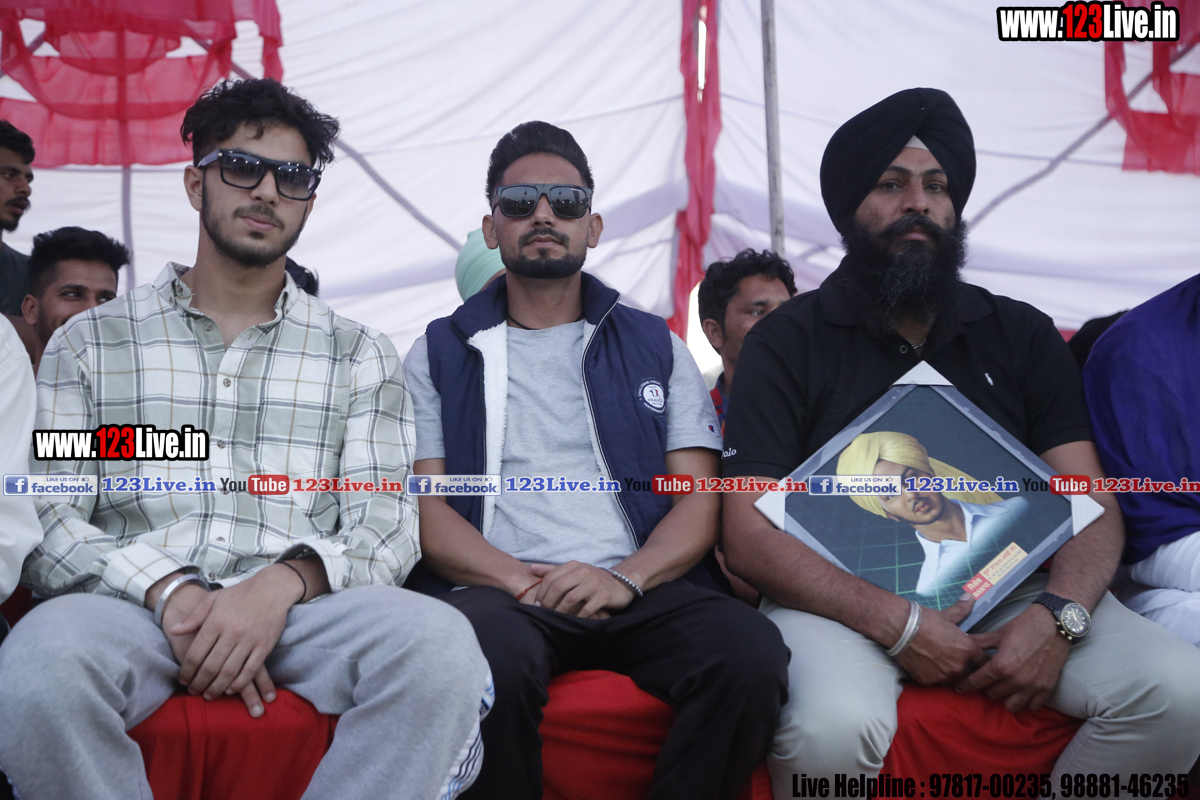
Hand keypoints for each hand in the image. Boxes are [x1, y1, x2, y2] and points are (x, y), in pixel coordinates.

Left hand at [171, 564, 301, 715]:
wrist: (272, 589)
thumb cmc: (240, 594)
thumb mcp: (213, 599)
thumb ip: (193, 617)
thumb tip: (174, 630)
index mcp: (215, 622)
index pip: (195, 654)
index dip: (186, 671)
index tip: (183, 680)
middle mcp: (231, 632)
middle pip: (210, 667)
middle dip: (199, 683)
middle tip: (194, 691)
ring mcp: (249, 640)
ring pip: (229, 672)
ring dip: (217, 687)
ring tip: (210, 695)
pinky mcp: (265, 645)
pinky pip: (250, 670)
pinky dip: (239, 683)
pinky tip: (231, 689)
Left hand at [529, 561, 634, 618]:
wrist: (620, 583)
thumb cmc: (592, 579)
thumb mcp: (573, 571)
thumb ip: (552, 570)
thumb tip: (531, 568)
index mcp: (574, 565)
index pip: (551, 577)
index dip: (541, 592)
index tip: (537, 604)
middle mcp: (584, 572)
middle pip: (559, 587)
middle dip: (548, 602)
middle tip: (544, 613)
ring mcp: (595, 583)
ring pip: (571, 598)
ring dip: (561, 610)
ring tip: (556, 618)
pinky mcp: (604, 595)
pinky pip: (587, 608)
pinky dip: (578, 616)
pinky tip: (574, 621)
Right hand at [893, 594, 990, 685]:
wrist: (901, 628)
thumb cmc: (925, 620)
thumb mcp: (946, 615)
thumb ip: (962, 610)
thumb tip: (971, 597)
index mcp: (967, 650)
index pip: (983, 661)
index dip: (980, 659)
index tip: (976, 657)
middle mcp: (958, 666)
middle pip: (970, 674)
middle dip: (967, 668)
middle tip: (957, 659)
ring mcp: (943, 676)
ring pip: (953, 679)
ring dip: (951, 673)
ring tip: (942, 663)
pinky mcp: (928, 681)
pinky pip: (935, 681)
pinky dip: (933, 675)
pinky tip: (927, 666)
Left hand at [955, 604, 1068, 711]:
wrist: (1053, 624)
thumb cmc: (1023, 626)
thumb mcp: (998, 634)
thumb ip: (980, 643)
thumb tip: (963, 645)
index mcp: (1001, 666)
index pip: (978, 682)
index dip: (966, 685)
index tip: (960, 687)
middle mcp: (1016, 680)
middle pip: (993, 695)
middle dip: (987, 688)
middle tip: (986, 681)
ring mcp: (1033, 686)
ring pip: (1012, 705)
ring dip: (1005, 697)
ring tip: (1004, 688)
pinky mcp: (1047, 688)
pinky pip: (1032, 706)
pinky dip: (1025, 701)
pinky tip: (1021, 692)